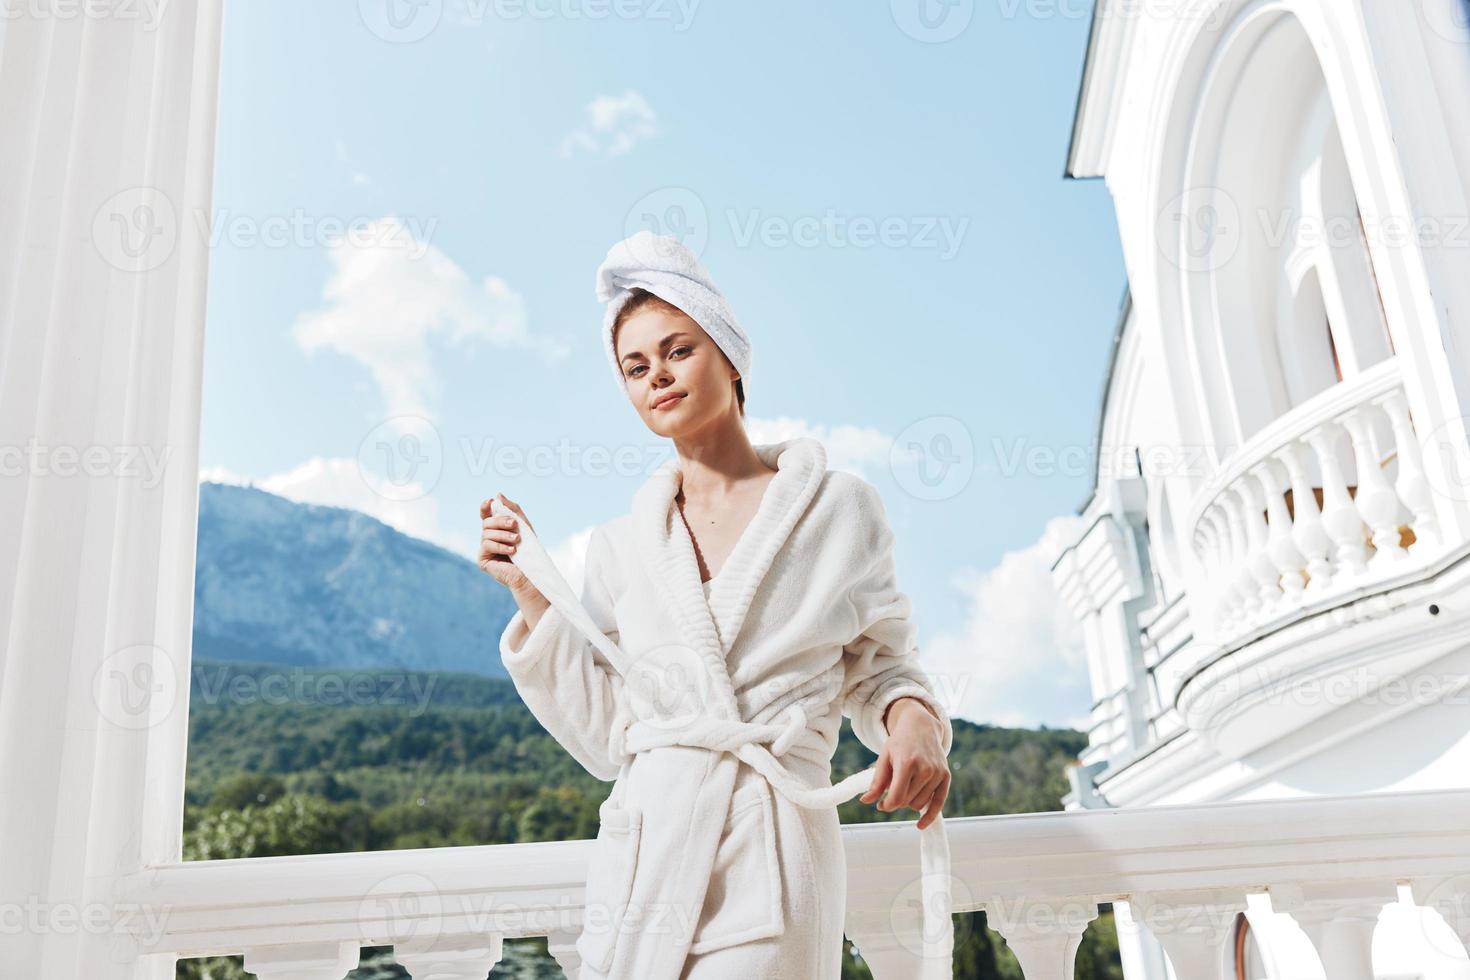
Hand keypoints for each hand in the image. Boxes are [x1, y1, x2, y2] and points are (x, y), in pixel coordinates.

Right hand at [478, 494, 540, 600]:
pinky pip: (486, 545)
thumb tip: (497, 495)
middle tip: (514, 524)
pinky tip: (512, 551)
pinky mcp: (482, 559)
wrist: (531, 573)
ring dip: (503, 534)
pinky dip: (500, 546)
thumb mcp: (523, 526)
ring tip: (517, 540)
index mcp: (496, 529)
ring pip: (485, 533)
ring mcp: (484, 549)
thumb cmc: (528, 550)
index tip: (491, 502)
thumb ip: (512, 510)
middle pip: (486, 522)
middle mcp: (488, 538)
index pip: (486, 514)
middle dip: (500, 521)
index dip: (485, 507)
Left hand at [859, 697, 949, 829]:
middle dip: (896, 801)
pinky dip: (929, 816)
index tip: (880, 804)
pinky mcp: (946, 776)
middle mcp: (925, 769)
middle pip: (907, 802)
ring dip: (909, 802)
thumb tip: (866, 801)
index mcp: (907, 764)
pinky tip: (920, 825)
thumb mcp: (884, 758)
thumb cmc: (899, 743)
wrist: (921, 726)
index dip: (886, 805)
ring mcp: (937, 773)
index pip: (897, 797)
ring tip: (904, 787)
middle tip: (889, 793)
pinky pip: (938, 803)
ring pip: (919, 804)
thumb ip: (876, 782)